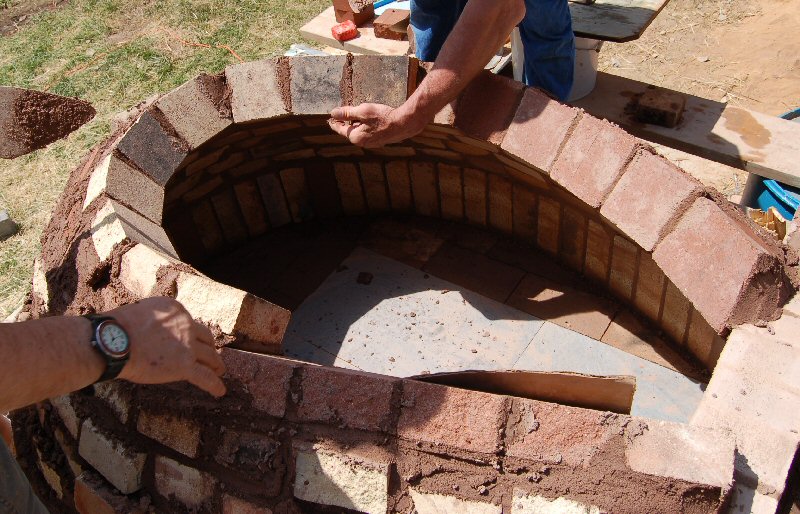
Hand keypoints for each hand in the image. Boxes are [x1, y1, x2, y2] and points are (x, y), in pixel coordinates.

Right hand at [109, 297, 225, 397]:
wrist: (113, 341)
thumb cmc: (116, 329)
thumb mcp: (142, 313)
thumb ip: (155, 320)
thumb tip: (153, 333)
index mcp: (175, 309)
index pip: (189, 322)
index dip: (192, 334)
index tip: (193, 341)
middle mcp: (186, 324)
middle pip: (205, 338)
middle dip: (209, 347)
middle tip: (212, 356)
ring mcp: (187, 345)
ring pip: (210, 356)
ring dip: (216, 365)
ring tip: (219, 372)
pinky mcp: (185, 365)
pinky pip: (206, 377)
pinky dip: (215, 385)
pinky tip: (220, 391)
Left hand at [328, 103, 425, 147]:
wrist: (404, 124)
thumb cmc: (383, 117)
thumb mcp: (362, 111)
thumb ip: (347, 113)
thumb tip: (333, 113)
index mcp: (355, 137)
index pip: (340, 128)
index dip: (335, 121)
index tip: (330, 118)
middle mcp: (362, 143)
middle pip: (350, 130)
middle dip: (348, 121)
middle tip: (345, 112)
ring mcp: (372, 143)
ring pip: (360, 131)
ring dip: (358, 123)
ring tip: (360, 113)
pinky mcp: (380, 140)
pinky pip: (369, 132)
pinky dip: (367, 125)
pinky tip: (372, 119)